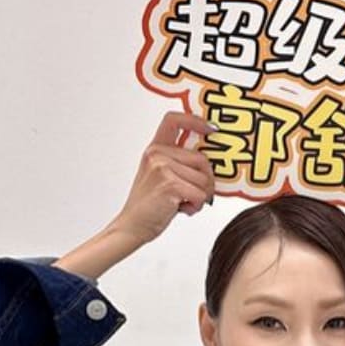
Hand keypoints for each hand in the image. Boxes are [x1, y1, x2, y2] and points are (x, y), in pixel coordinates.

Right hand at [111, 110, 215, 244]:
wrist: (133, 226)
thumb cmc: (150, 205)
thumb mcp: (161, 176)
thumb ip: (179, 163)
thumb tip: (211, 163)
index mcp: (155, 149)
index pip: (174, 120)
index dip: (196, 120)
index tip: (211, 129)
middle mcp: (157, 154)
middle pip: (202, 159)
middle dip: (206, 181)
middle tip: (193, 195)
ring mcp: (162, 167)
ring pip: (204, 179)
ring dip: (200, 196)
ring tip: (182, 202)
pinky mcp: (170, 184)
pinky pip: (201, 194)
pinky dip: (196, 206)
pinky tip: (181, 209)